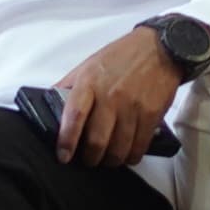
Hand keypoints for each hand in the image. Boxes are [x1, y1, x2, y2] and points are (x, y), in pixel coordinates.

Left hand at [49, 29, 184, 167]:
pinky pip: (139, 146)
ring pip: (118, 148)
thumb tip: (50, 103)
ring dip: (110, 160)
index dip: (67, 140)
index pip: (74, 115)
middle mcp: (110, 96)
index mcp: (89, 82)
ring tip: (106, 159)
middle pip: (97, 140)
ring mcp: (132, 107)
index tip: (63, 155)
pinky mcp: (151, 115)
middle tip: (87, 160)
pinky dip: (130, 156)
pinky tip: (126, 154)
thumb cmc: (121, 56)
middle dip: (90, 158)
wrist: (159, 49)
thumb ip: (70, 85)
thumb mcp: (89, 64)